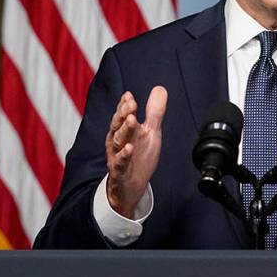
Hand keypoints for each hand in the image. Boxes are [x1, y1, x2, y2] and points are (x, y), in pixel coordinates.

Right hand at [105, 86, 167, 217]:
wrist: (131, 187)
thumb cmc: (138, 157)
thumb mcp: (150, 132)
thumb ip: (154, 112)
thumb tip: (160, 88)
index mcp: (123, 131)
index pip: (122, 115)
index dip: (125, 105)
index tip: (129, 96)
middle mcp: (117, 142)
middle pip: (118, 126)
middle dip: (124, 114)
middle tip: (131, 104)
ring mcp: (117, 157)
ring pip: (118, 142)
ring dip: (124, 131)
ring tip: (132, 120)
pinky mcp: (120, 173)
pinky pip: (120, 164)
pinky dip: (123, 156)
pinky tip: (129, 148)